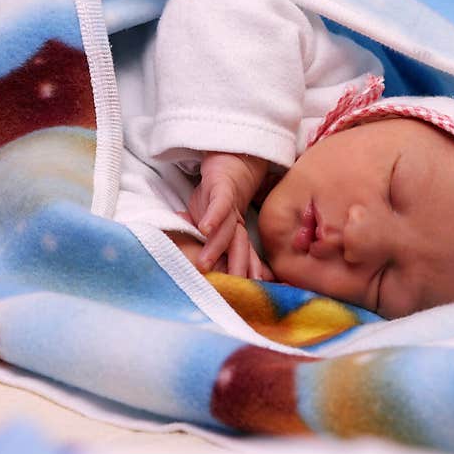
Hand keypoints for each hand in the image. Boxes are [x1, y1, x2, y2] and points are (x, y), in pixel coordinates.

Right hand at [185, 152, 272, 278]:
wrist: (232, 159)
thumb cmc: (223, 198)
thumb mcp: (223, 224)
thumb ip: (223, 246)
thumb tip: (232, 273)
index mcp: (238, 233)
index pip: (241, 257)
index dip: (244, 274)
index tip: (248, 294)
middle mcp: (237, 221)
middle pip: (237, 247)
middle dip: (235, 267)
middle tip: (230, 287)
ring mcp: (230, 206)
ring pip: (227, 229)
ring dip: (216, 247)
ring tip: (205, 264)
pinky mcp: (222, 188)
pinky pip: (219, 204)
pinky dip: (213, 216)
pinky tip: (205, 228)